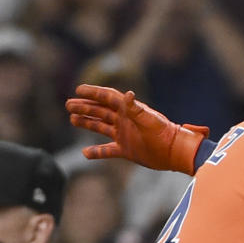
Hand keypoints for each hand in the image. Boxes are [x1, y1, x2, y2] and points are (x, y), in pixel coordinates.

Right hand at [65, 84, 208, 174]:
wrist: (175, 153)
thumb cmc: (164, 134)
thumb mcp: (149, 121)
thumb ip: (136, 109)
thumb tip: (128, 94)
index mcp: (129, 110)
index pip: (108, 97)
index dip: (93, 92)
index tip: (78, 89)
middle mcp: (125, 121)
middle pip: (100, 111)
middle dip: (85, 107)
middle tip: (68, 105)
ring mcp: (125, 135)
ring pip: (101, 127)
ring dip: (87, 123)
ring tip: (72, 119)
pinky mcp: (127, 150)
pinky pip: (107, 150)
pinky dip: (97, 152)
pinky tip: (85, 153)